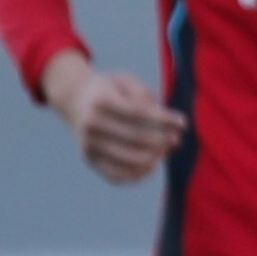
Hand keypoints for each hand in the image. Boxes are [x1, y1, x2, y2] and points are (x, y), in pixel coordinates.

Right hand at [43, 56, 183, 185]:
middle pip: (136, 138)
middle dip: (162, 141)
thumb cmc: (107, 88)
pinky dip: (137, 175)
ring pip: (128, 159)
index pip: (140, 113)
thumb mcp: (123, 80)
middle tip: (176, 140)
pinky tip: (151, 167)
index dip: (164, 119)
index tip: (183, 123)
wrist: (72, 99)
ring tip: (165, 152)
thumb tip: (159, 118)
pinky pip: (115, 175)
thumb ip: (143, 94)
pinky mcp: (88, 159)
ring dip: (153, 159)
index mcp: (101, 101)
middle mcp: (91, 124)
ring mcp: (88, 144)